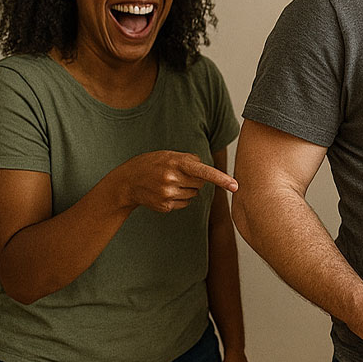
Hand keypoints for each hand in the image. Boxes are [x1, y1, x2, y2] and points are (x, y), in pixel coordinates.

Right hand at [110, 151, 237, 212]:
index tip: (235, 186)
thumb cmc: (152, 164)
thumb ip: (190, 160)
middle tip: (178, 174)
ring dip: (187, 189)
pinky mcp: (165, 206)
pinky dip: (180, 198)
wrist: (127, 182)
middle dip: (195, 179)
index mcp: (176, 162)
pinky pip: (185, 203)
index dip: (221, 178)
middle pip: (201, 184)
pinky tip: (165, 192)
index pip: (203, 171)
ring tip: (169, 183)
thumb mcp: (169, 155)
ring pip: (194, 195)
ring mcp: (168, 194)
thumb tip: (208, 172)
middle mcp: (172, 179)